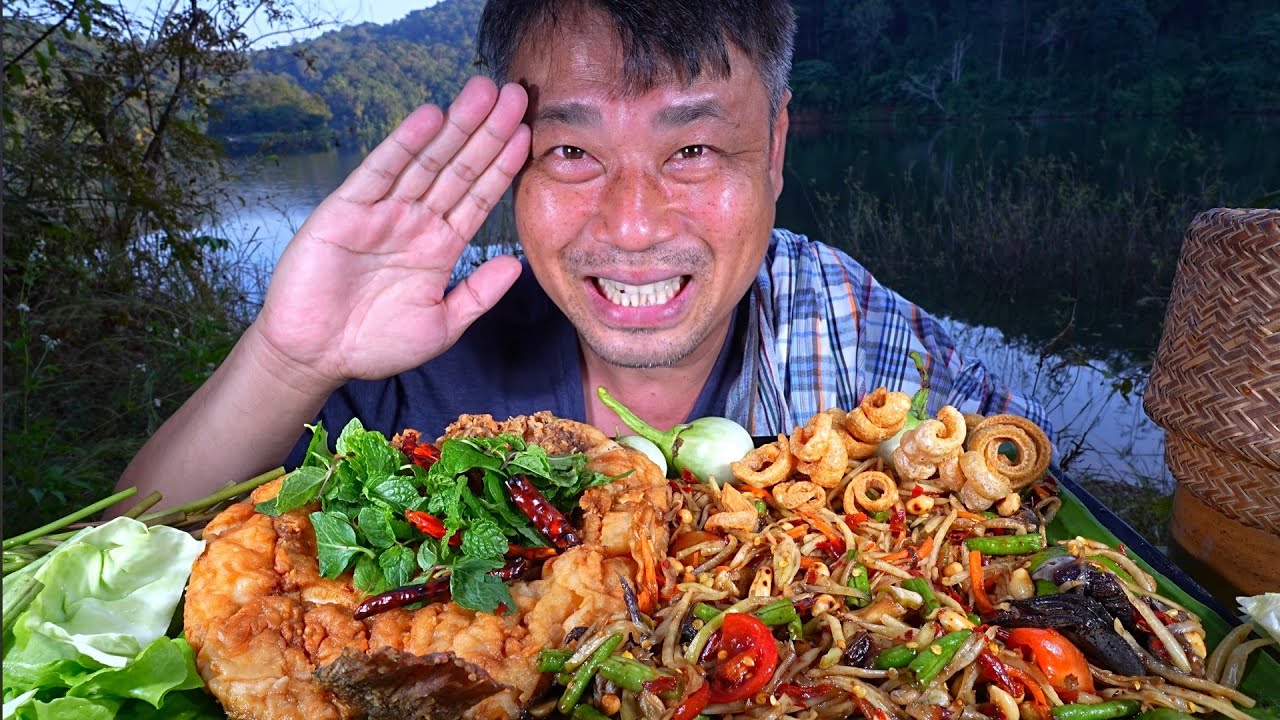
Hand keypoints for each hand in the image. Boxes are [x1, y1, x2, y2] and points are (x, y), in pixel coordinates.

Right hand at [251, 76, 529, 391]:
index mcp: (440, 246)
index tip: (529, 133)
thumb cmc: (375, 344)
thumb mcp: (441, 325)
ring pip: (427, 161)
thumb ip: (478, 295)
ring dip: (455, 126)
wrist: (316, 357)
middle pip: (460, 168)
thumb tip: (517, 265)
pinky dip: (404, 143)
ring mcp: (383, 212)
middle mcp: (415, 221)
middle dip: (488, 131)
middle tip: (515, 93)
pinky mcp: (347, 210)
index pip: (479, 196)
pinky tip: (429, 117)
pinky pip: (380, 171)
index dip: (503, 165)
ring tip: (483, 91)